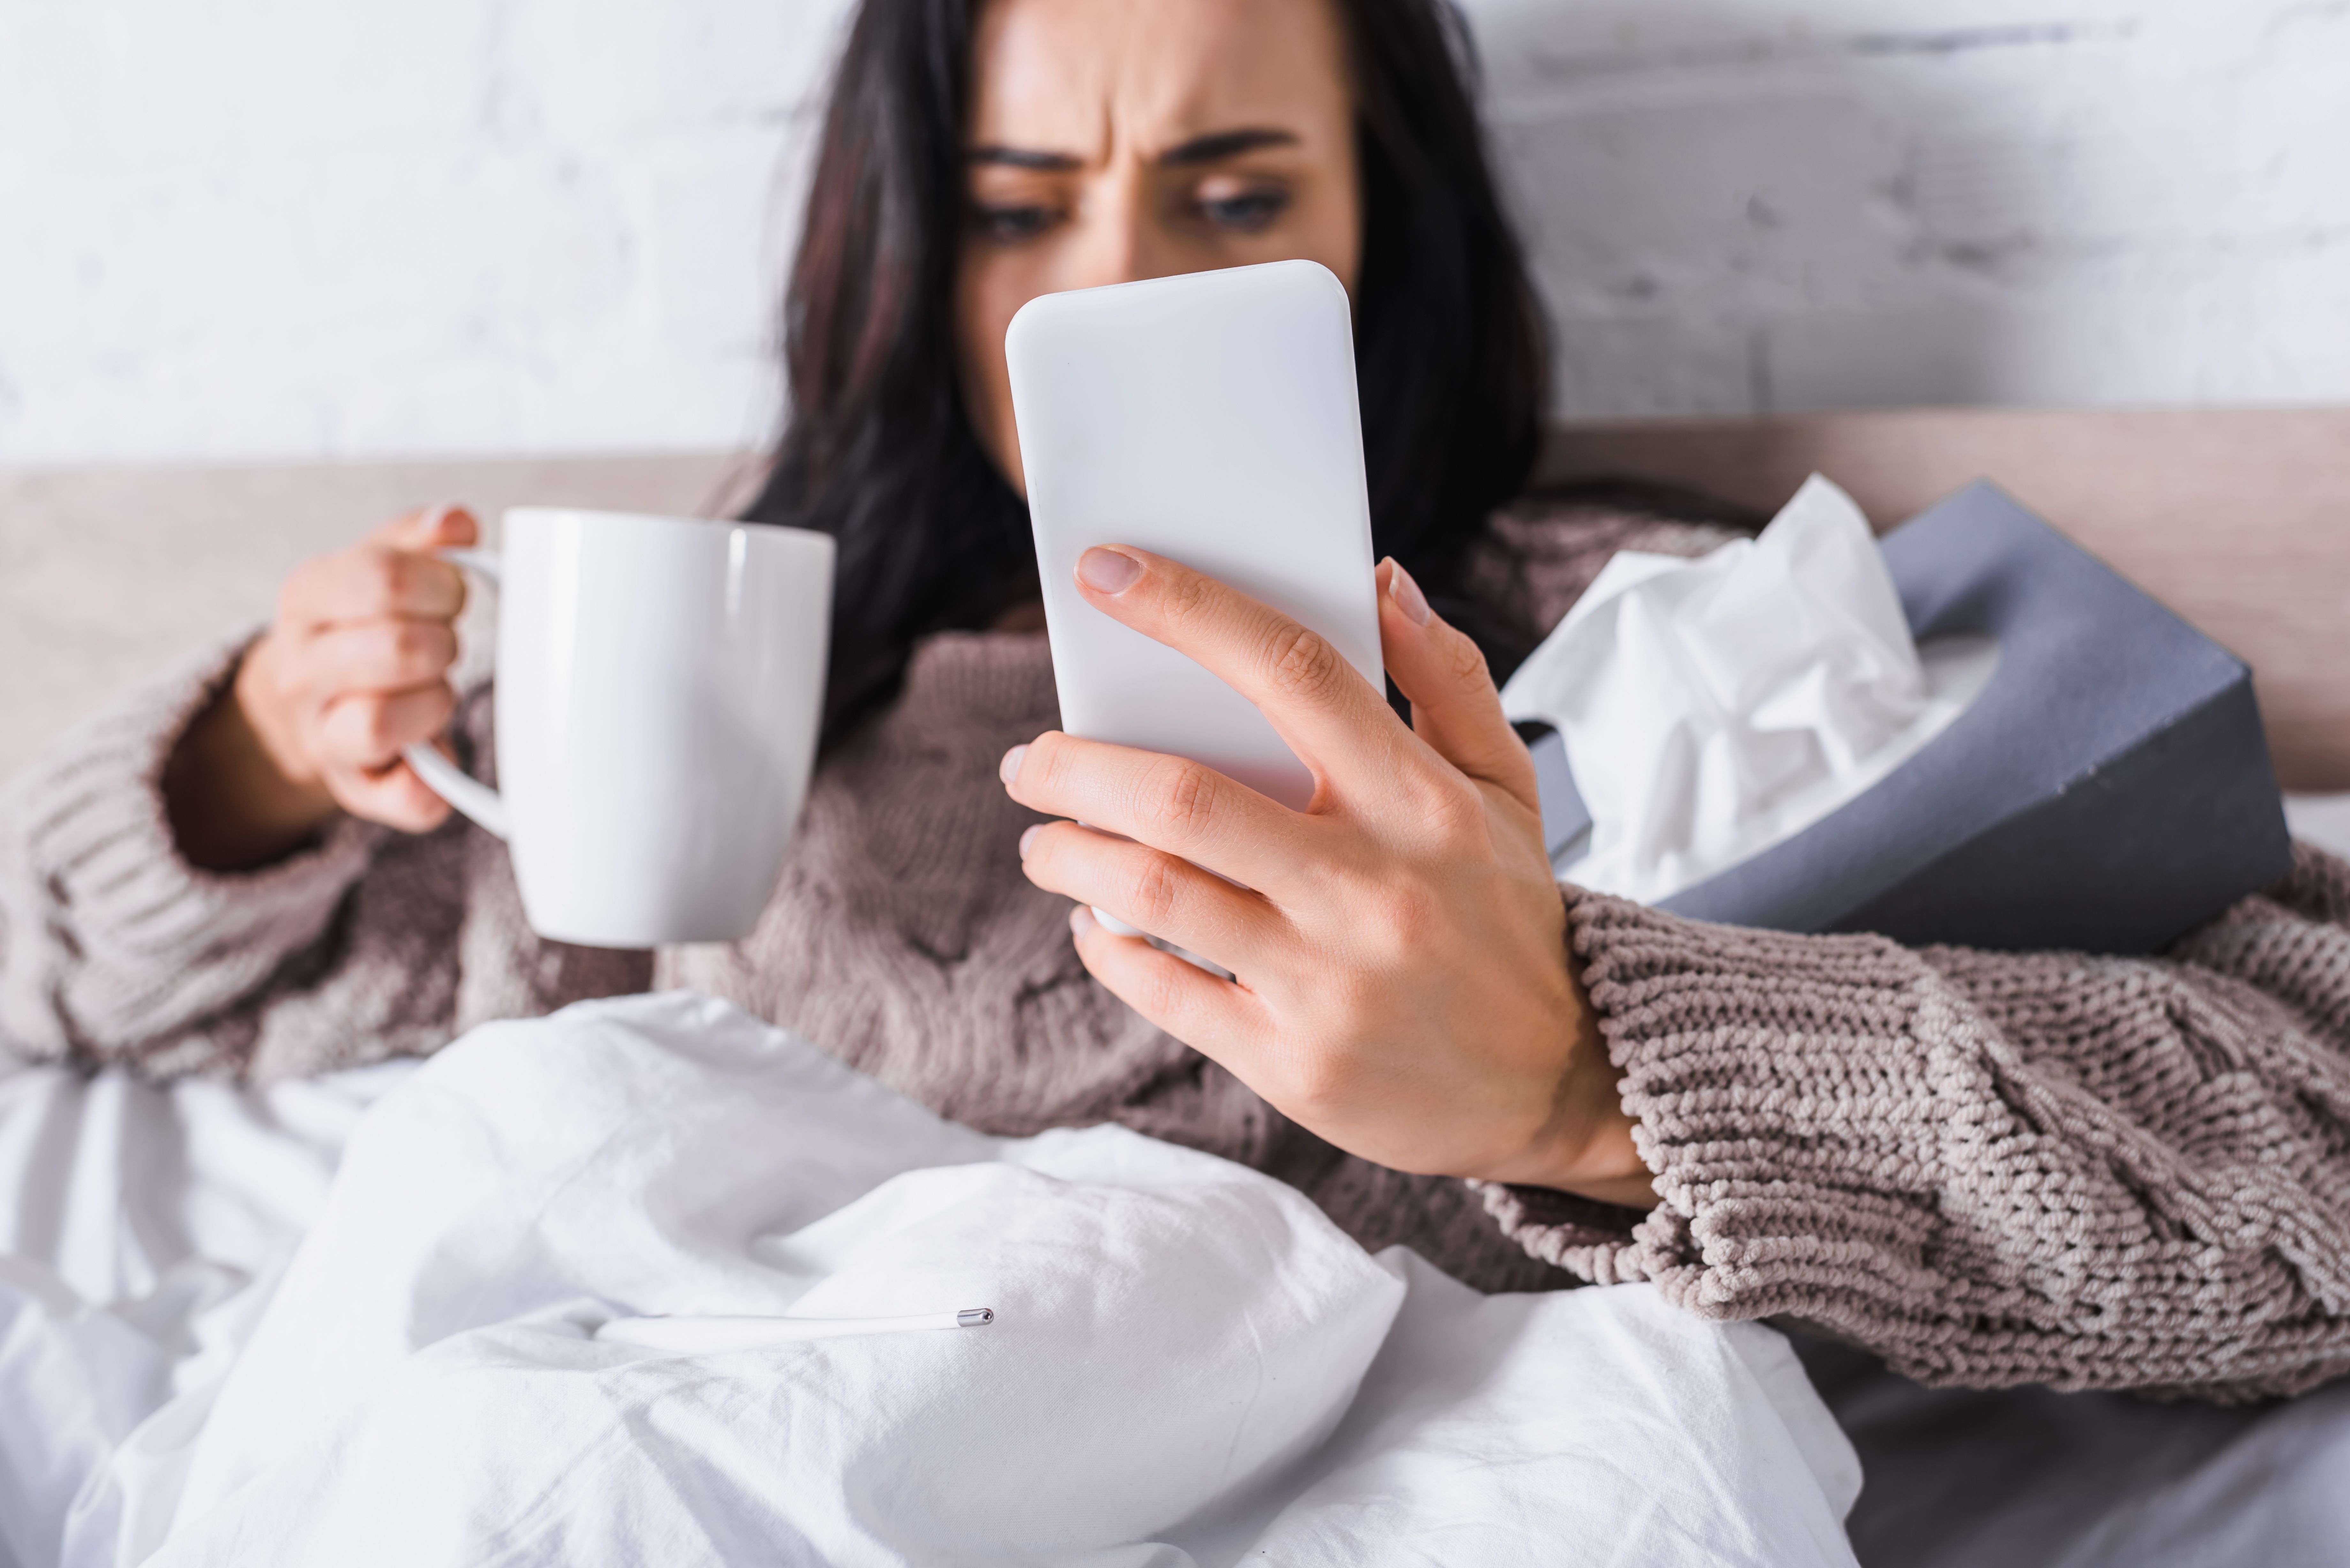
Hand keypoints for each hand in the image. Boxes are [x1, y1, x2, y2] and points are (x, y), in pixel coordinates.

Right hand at [164, 506, 476, 870]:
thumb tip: (455, 522)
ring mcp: (321, 736)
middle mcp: (299, 670)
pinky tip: (440, 756)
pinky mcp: (357, 790)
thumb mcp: (376, 565)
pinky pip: (405, 797)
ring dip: (435, 701)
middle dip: (443, 642)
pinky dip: (434, 785)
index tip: (453, 592)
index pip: (381, 577)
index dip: (441, 583)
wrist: (313, 698)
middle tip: (447, 641)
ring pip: (379, 722)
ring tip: (437, 687)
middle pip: (394, 648)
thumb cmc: (364, 623)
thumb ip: (417, 539)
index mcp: (307, 598)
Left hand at [1002, 546, 1650, 1204]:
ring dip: (1070, 856)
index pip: (1293, 670)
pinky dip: (1107, 948)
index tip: (1104, 572)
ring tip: (1043, 841)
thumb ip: (1447, 677)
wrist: (1567, 1082)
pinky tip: (1094, 922)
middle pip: (1184, 795)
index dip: (1188, 608)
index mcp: (1423, 802)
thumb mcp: (1507, 788)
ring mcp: (1329, 981)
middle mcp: (1372, 886)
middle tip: (1031, 759)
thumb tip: (1379, 577)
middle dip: (1077, 765)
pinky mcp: (1293, 1063)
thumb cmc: (1512, 918)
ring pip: (1154, 894)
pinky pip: (1164, 992)